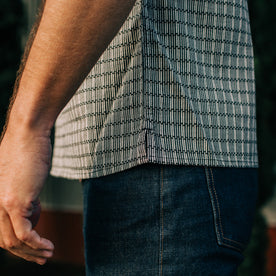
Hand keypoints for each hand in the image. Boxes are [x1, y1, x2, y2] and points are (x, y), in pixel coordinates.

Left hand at [0, 127, 53, 264]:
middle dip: (24, 254)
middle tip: (41, 258)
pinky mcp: (15, 202)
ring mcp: (2, 204)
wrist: (28, 134)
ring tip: (48, 254)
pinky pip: (25, 233)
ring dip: (32, 252)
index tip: (33, 250)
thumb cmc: (28, 152)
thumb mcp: (25, 179)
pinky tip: (48, 246)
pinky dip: (36, 244)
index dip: (16, 245)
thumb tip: (34, 214)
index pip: (1, 231)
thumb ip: (26, 198)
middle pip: (4, 241)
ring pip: (13, 242)